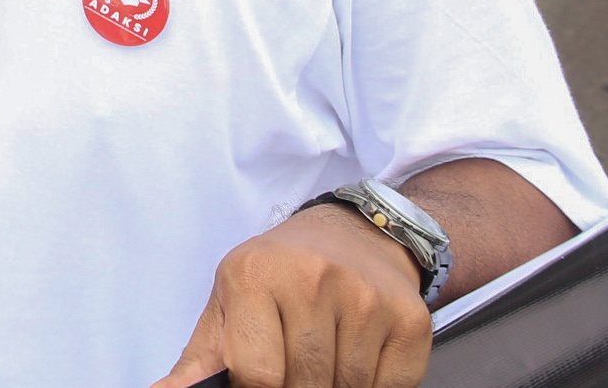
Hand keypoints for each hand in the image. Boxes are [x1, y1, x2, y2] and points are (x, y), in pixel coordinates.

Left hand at [152, 205, 432, 387]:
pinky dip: (372, 387)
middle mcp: (312, 278)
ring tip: (322, 360)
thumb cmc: (279, 276)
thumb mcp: (229, 305)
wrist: (355, 234)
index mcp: (253, 274)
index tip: (260, 382)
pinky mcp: (408, 318)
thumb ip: (198, 360)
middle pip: (305, 384)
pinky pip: (389, 387)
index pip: (257, 374)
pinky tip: (357, 357)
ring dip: (334, 387)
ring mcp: (365, 297)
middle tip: (294, 369)